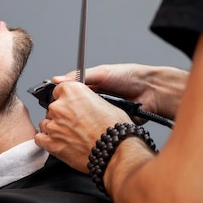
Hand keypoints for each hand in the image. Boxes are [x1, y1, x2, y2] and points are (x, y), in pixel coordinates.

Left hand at [35, 81, 131, 172]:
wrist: (114, 150)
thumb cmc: (114, 129)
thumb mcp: (105, 103)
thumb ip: (87, 100)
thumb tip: (85, 104)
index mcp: (72, 91)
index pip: (59, 90)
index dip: (65, 99)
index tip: (69, 105)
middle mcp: (59, 106)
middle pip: (52, 108)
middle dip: (61, 116)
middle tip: (74, 125)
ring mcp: (53, 125)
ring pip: (45, 123)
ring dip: (54, 129)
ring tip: (70, 136)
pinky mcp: (50, 142)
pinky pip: (40, 139)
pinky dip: (47, 141)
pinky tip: (60, 143)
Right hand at [53, 63, 188, 119]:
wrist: (152, 92)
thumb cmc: (129, 77)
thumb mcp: (102, 73)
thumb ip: (79, 76)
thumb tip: (57, 79)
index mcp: (89, 86)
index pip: (67, 94)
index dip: (59, 98)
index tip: (50, 102)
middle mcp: (92, 101)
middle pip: (73, 109)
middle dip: (68, 112)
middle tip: (62, 114)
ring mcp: (99, 114)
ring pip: (82, 121)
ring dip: (80, 121)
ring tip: (77, 121)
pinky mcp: (107, 124)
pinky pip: (96, 128)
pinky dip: (92, 129)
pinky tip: (89, 129)